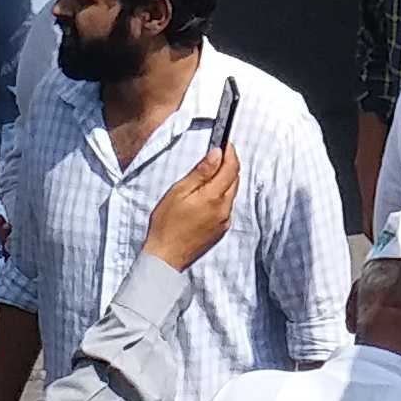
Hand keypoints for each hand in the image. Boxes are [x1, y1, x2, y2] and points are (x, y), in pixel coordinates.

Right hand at [140, 144, 244, 268]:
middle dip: (229, 164)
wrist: (166, 257)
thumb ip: (201, 172)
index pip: (231, 168)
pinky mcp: (221, 230)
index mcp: (214, 197)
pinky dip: (222, 196)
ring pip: (232, 193)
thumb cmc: (167, 223)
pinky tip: (208, 196)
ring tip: (210, 174)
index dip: (230, 153)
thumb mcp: (179, 192)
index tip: (225, 143)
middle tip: (218, 155)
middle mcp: (224, 209)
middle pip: (235, 179)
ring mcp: (224, 221)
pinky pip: (227, 207)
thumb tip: (217, 153)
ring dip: (226, 180)